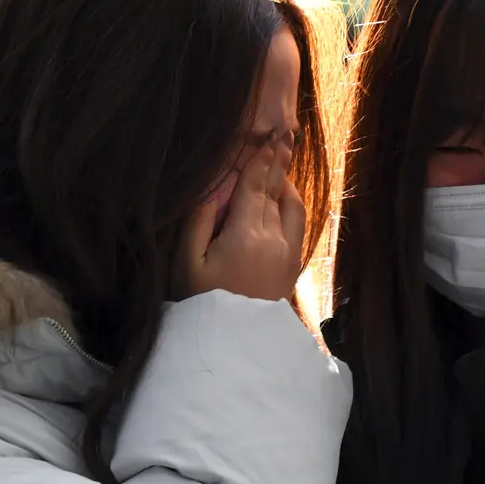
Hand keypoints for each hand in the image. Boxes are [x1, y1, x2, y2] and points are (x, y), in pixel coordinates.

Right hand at [173, 141, 305, 301]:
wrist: (233, 346)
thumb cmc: (200, 303)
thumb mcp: (187, 262)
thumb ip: (200, 219)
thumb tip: (216, 185)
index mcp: (247, 234)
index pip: (256, 186)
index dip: (262, 160)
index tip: (271, 136)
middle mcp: (275, 239)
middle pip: (277, 192)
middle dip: (278, 163)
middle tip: (283, 136)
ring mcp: (288, 254)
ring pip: (293, 207)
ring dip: (287, 183)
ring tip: (281, 164)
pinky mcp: (293, 268)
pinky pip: (297, 226)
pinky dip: (291, 205)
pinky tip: (283, 200)